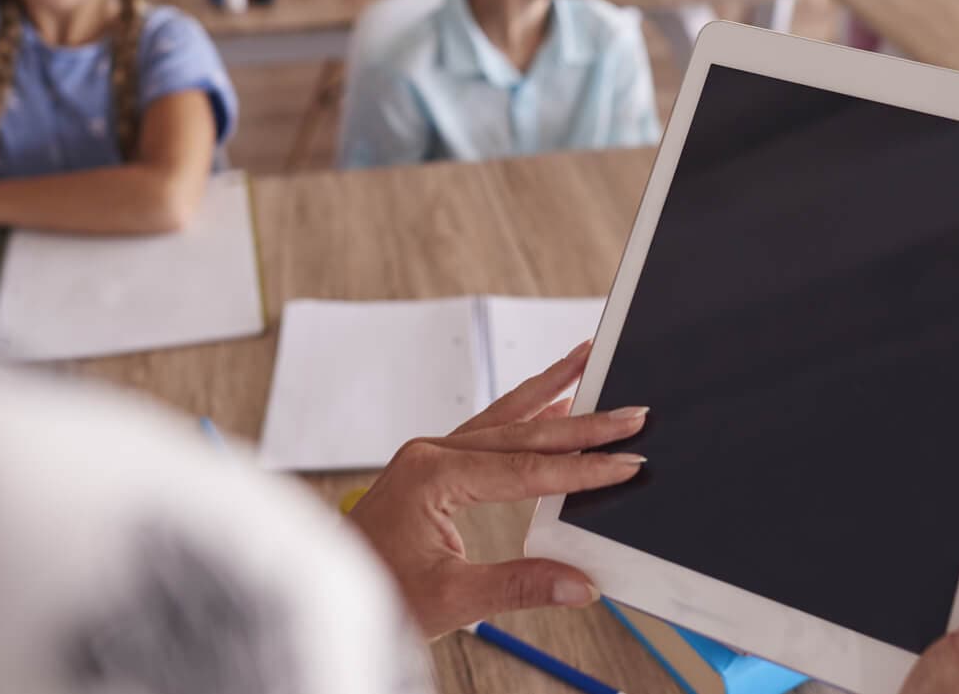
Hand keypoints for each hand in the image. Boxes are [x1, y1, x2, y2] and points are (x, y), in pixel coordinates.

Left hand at [347, 342, 645, 639]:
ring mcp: (428, 456)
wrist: (328, 595)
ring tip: (586, 359)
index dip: (581, 468)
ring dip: (549, 390)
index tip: (626, 461)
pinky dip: (523, 413)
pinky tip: (550, 400)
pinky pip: (487, 431)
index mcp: (432, 476)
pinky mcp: (430, 466)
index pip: (525, 470)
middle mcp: (430, 455)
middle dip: (581, 420)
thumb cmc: (376, 596)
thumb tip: (580, 584)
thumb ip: (518, 586)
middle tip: (630, 409)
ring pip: (503, 417)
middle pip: (521, 431)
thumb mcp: (451, 600)